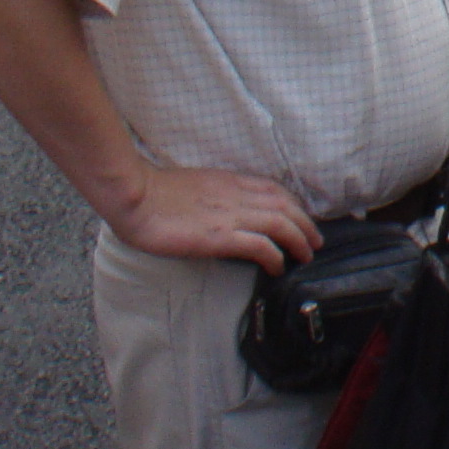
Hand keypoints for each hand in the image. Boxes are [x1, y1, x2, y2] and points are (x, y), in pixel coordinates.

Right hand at [103, 166, 323, 272]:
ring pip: (281, 223)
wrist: (134, 196)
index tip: (300, 218)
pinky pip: (260, 245)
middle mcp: (237, 194)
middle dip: (306, 223)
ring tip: (306, 255)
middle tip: (315, 241)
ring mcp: (230, 215)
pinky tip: (278, 266)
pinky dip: (275, 255)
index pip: (273, 189)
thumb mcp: (194, 185)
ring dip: (299, 239)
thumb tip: (221, 208)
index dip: (293, 204)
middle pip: (286, 205)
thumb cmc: (153, 192)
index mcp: (229, 181)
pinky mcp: (220, 236)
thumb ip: (214, 194)